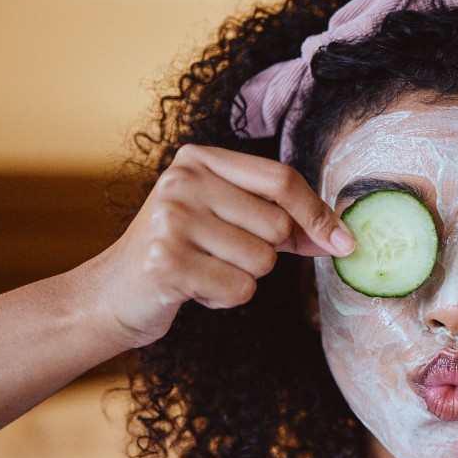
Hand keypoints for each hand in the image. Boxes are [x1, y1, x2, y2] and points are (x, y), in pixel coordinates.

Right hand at [83, 145, 353, 348]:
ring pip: (262, 261)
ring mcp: (170, 220)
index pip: (281, 179)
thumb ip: (281, 222)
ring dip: (243, 277)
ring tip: (204, 271)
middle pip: (277, 224)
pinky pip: (239, 289)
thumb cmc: (183, 255)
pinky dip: (224, 298)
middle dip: (267, 253)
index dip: (318, 213)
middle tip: (225, 256)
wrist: (114, 294)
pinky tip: (193, 288)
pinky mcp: (165, 262)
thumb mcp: (227, 222)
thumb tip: (340, 237)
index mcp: (199, 160)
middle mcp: (182, 181)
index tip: (343, 242)